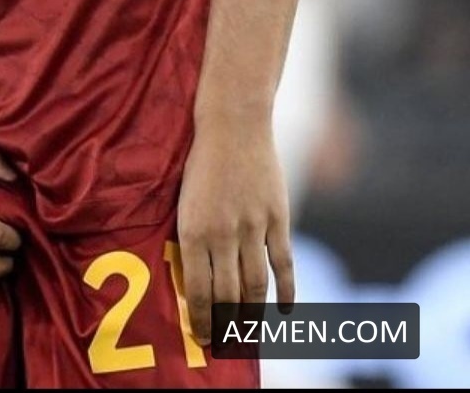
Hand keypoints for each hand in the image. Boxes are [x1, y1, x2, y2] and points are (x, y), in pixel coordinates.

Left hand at [176, 116, 293, 344]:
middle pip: (227, 297)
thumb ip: (191, 238)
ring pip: (255, 287)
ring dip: (253, 316)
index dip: (202, 322)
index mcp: (192, 230)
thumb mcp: (183, 199)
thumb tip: (194, 281)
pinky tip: (284, 311)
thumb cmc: (200, 161)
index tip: (202, 340)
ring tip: (249, 335)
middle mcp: (222, 234)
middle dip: (226, 327)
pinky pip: (283, 265)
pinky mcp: (277, 218)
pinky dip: (286, 292)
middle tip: (226, 347)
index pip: (198, 292)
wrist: (232, 123)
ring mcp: (252, 227)